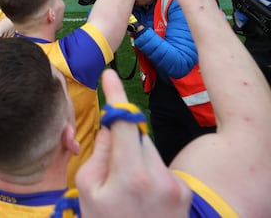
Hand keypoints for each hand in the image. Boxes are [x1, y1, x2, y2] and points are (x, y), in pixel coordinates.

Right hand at [76, 70, 190, 217]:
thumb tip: (111, 127)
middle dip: (123, 139)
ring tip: (127, 189)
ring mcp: (175, 186)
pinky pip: (161, 168)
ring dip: (137, 158)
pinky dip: (148, 174)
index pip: (124, 120)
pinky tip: (142, 198)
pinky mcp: (183, 193)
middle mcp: (158, 176)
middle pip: (138, 135)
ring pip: (150, 150)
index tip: (108, 74)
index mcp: (130, 174)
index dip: (114, 96)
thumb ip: (99, 153)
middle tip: (110, 166)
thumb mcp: (88, 189)